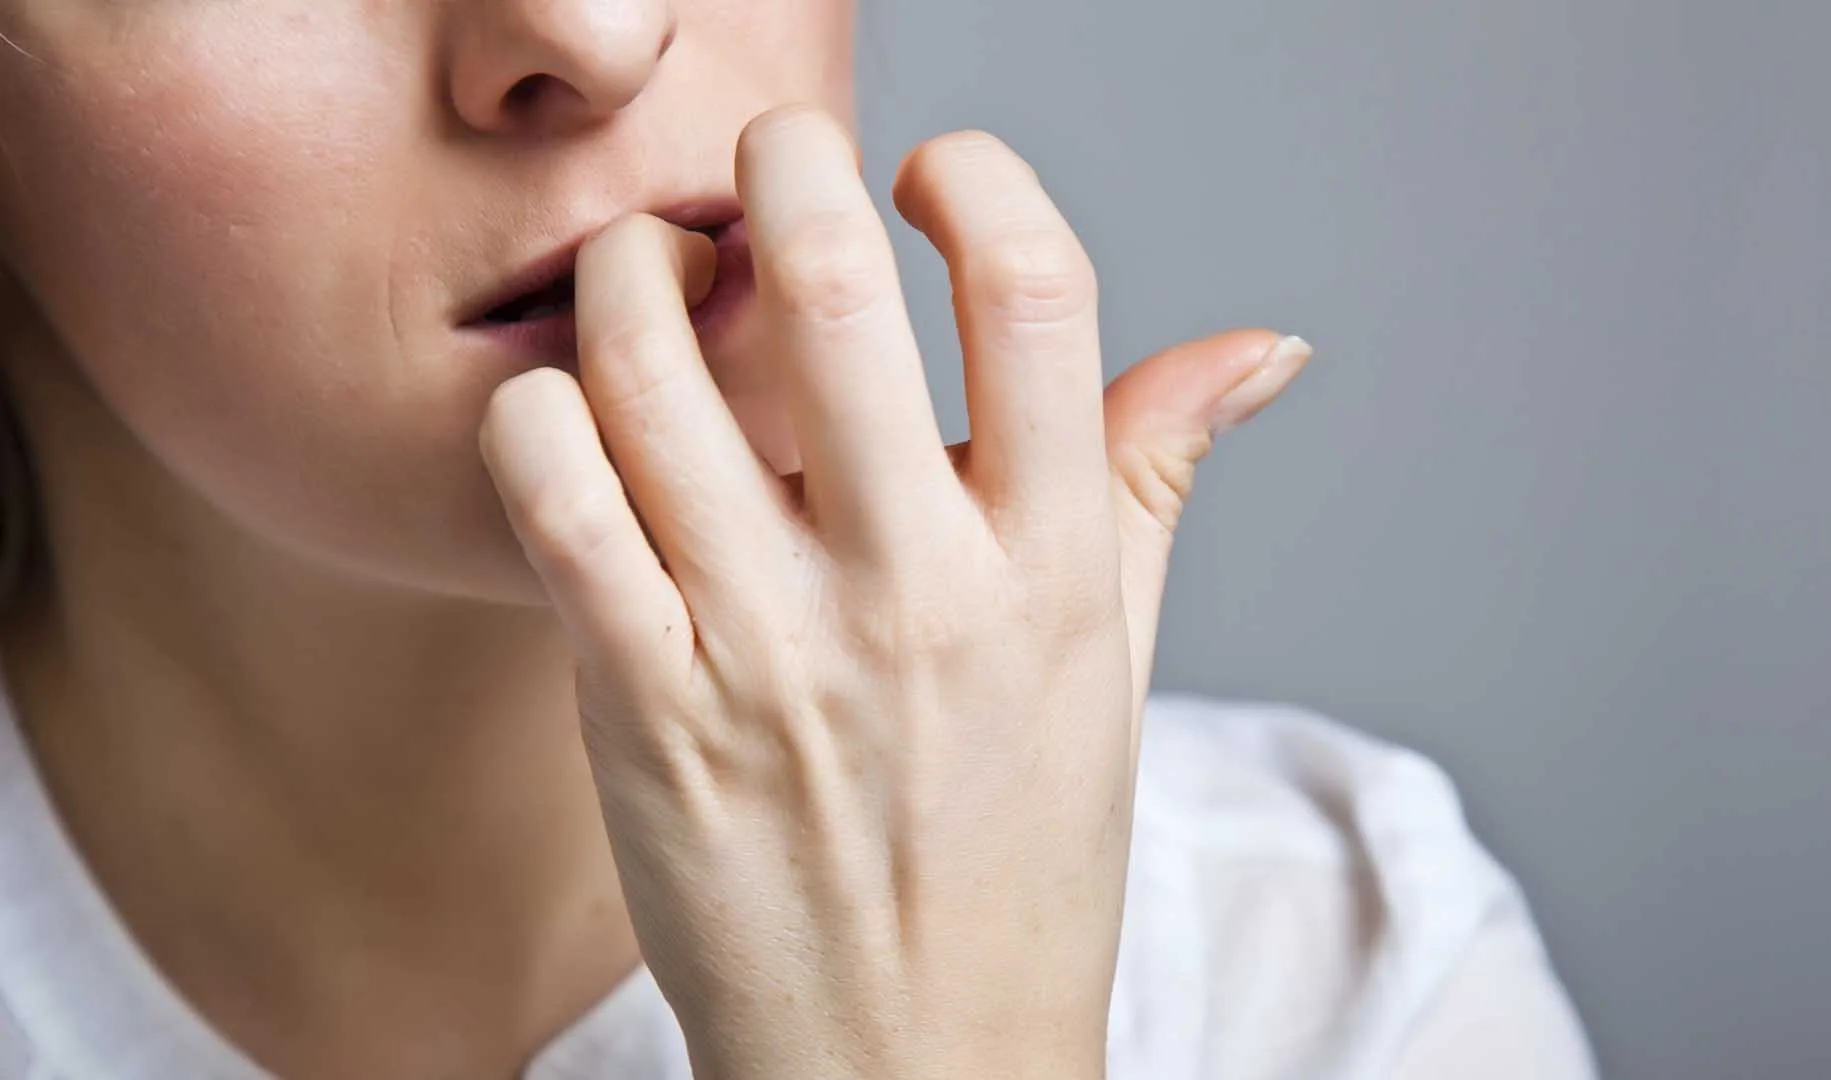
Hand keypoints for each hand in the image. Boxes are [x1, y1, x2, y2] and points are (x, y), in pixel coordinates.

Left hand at [478, 104, 1310, 1079]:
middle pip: (839, 292)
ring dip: (634, 271)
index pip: (1041, 297)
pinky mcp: (645, 713)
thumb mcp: (1112, 659)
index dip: (981, 176)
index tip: (934, 169)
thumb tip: (1263, 341)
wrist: (912, 1068)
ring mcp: (771, 654)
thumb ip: (1157, 471)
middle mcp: (918, 596)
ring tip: (650, 271)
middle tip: (776, 158)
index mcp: (1052, 570)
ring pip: (656, 373)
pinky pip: (556, 503)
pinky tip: (573, 410)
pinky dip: (541, 411)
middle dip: (790, 165)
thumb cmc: (1016, 855)